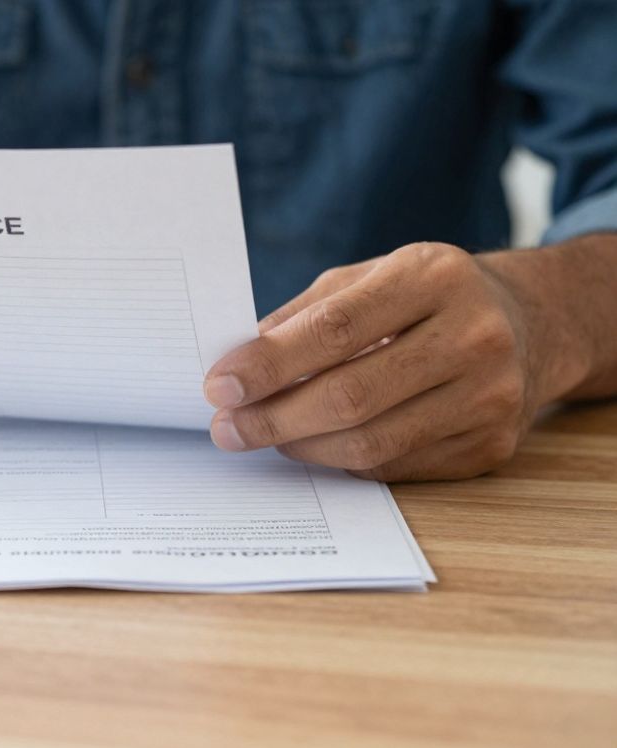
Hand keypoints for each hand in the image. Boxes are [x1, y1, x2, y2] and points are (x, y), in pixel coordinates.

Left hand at [203, 242, 552, 481]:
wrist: (531, 324)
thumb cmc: (426, 298)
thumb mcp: (369, 278)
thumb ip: (303, 317)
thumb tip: (237, 365)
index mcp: (435, 277)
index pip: (336, 329)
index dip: (270, 363)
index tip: (220, 385)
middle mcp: (474, 335)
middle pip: (351, 394)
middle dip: (274, 417)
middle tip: (228, 426)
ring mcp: (489, 396)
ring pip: (370, 441)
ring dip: (301, 446)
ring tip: (262, 435)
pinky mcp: (491, 444)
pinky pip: (394, 465)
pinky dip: (341, 460)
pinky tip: (313, 444)